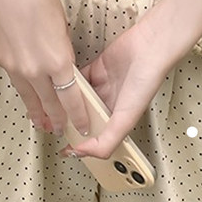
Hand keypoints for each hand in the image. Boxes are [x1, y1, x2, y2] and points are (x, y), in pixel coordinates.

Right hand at [0, 0, 90, 138]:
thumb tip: (60, 61)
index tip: (83, 125)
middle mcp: (35, 70)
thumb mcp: (61, 22)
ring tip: (42, 123)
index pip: (71, 98)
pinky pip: (15, 80)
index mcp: (58, 60)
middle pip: (49, 104)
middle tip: (63, 130)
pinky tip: (26, 94)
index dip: (78, 115)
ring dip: (37, 111)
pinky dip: (23, 90)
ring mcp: (14, 66)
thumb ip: (62, 48)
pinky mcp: (0, 58)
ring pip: (28, 97)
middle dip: (57, 120)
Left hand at [58, 19, 176, 160]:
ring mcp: (102, 87)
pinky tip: (61, 83)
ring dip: (65, 101)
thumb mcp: (126, 119)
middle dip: (68, 122)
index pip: (95, 139)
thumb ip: (106, 141)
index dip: (79, 145)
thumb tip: (81, 153)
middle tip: (53, 124)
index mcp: (117, 121)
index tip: (63, 148)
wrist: (148, 48)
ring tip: (53, 105)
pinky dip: (69, 80)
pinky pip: (78, 78)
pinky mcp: (96, 69)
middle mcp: (108, 105)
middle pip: (83, 119)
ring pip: (77, 98)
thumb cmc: (146, 81)